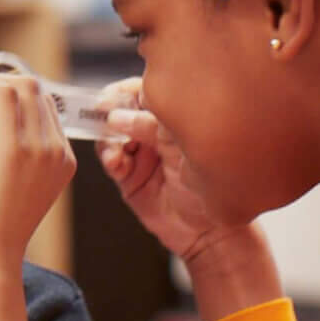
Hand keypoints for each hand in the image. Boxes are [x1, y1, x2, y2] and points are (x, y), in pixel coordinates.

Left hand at [0, 72, 74, 275]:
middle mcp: (58, 151)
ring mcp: (40, 148)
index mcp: (62, 161)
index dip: (11, 95)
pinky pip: (1, 94)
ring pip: (22, 85)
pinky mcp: (13, 148)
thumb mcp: (13, 188)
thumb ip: (14, 159)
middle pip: (36, 89)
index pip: (44, 106)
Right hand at [93, 83, 250, 263]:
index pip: (142, 94)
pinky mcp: (128, 178)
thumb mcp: (186, 145)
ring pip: (110, 136)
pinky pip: (112, 162)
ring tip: (117, 146)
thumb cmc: (213, 183)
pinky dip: (110, 159)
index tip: (113, 95)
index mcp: (171, 118)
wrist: (212, 228)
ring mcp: (139, 155)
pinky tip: (118, 162)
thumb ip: (154, 126)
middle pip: (120, 112)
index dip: (125, 92)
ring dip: (108, 138)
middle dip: (109, 112)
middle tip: (106, 115)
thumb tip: (121, 114)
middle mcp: (152, 133)